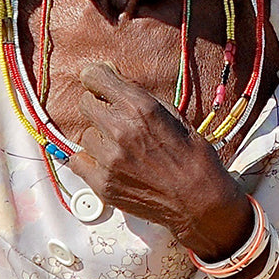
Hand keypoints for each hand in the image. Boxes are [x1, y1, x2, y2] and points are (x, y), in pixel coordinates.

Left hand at [67, 62, 251, 256]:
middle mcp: (121, 130)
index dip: (96, 77)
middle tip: (113, 117)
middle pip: (85, 103)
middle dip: (98, 106)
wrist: (200, 202)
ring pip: (85, 134)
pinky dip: (91, 160)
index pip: (95, 77)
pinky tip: (109, 162)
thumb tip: (115, 82)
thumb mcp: (173, 115)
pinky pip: (78, 161)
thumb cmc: (192, 158)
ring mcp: (110, 159)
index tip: (97, 82)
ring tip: (119, 146)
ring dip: (98, 137)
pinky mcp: (103, 184)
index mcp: (140, 108)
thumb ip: (140, 98)